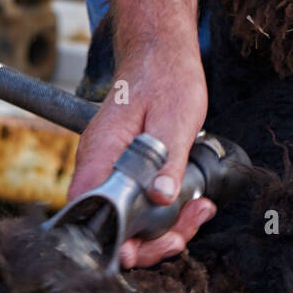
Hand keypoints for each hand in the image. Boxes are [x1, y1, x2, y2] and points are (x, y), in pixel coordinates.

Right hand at [67, 46, 214, 268]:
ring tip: (200, 211)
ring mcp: (112, 169)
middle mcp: (99, 166)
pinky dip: (166, 211)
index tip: (154, 240)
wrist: (162, 51)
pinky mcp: (128, 170)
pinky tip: (194, 203)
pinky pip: (140, 203)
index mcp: (101, 154)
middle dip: (151, 240)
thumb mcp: (176, 118)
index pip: (92, 213)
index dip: (119, 239)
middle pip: (111, 227)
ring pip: (129, 220)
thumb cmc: (166, 76)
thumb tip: (162, 196)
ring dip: (165, 226)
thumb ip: (168, 159)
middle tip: (189, 226)